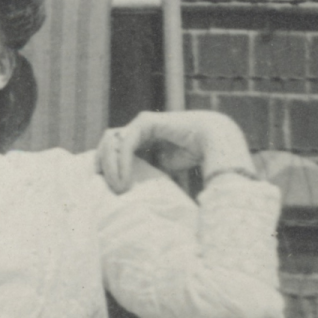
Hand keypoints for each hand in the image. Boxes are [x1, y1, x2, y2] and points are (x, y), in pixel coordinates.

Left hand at [95, 110, 253, 192]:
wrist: (216, 142)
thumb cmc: (194, 156)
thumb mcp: (162, 169)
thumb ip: (145, 175)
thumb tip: (131, 195)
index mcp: (139, 138)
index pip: (111, 150)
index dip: (104, 167)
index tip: (101, 188)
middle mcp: (136, 129)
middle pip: (107, 145)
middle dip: (102, 166)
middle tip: (104, 189)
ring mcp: (139, 123)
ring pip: (111, 142)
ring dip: (110, 166)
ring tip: (117, 188)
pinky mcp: (145, 122)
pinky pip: (125, 143)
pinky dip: (121, 163)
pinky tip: (124, 180)